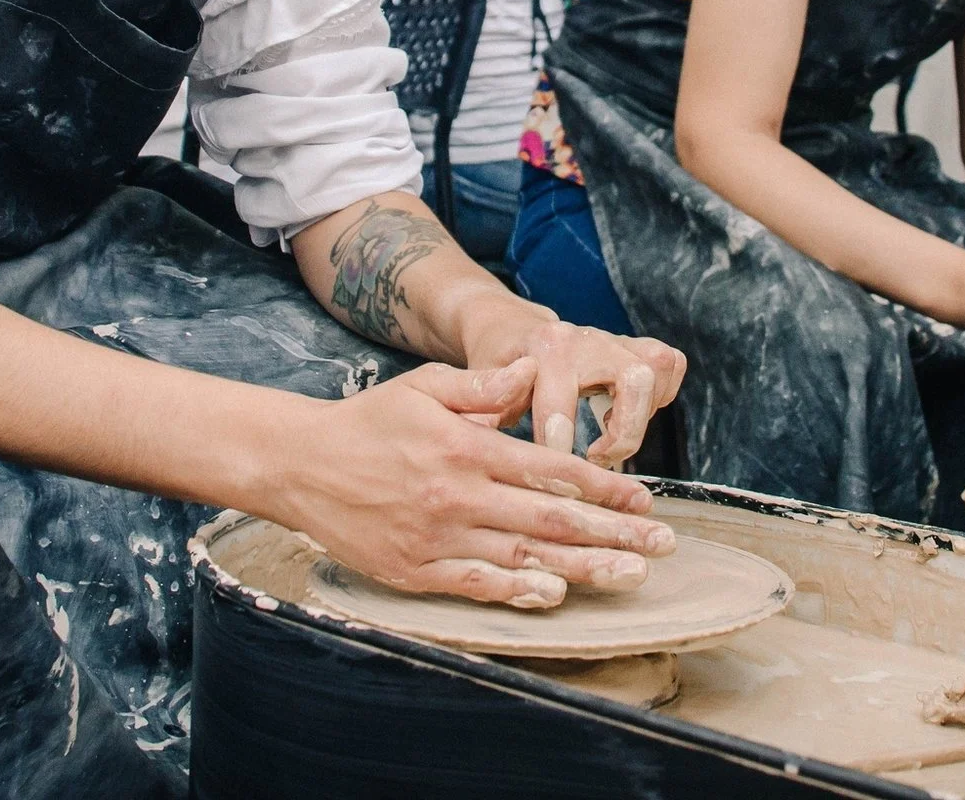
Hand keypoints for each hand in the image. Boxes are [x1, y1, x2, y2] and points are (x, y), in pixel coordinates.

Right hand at [269, 357, 676, 607]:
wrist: (301, 464)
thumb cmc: (371, 421)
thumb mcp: (427, 386)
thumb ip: (485, 384)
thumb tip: (534, 368)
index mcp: (468, 446)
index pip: (551, 469)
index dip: (604, 487)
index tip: (644, 499)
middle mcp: (459, 494)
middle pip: (551, 517)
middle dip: (614, 531)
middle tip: (663, 544)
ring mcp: (438, 536)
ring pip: (523, 555)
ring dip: (582, 567)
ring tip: (630, 574)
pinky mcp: (414, 569)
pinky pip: (475, 584)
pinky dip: (516, 591)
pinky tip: (554, 596)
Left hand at [464, 312, 685, 467]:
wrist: (508, 327)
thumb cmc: (493, 361)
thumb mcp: (475, 385)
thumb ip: (479, 414)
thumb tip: (480, 452)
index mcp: (547, 346)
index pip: (563, 400)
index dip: (560, 444)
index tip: (557, 474)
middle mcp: (587, 338)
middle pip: (635, 377)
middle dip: (624, 430)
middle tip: (598, 458)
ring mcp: (615, 340)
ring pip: (657, 367)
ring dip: (643, 413)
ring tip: (613, 439)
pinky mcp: (635, 346)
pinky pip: (670, 365)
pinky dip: (659, 395)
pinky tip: (629, 416)